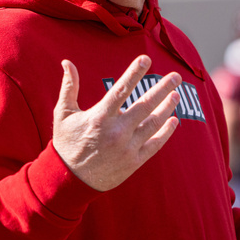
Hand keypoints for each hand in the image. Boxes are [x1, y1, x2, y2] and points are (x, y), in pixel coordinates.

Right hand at [53, 56, 181, 190]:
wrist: (70, 180)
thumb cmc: (66, 143)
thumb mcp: (63, 115)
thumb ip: (69, 87)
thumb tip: (67, 62)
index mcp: (100, 117)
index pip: (121, 90)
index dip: (134, 73)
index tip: (146, 59)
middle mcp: (116, 132)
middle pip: (145, 105)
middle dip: (162, 88)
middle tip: (176, 76)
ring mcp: (127, 148)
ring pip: (154, 124)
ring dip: (167, 108)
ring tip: (176, 95)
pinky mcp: (134, 161)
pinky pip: (155, 144)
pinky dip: (166, 132)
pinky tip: (173, 120)